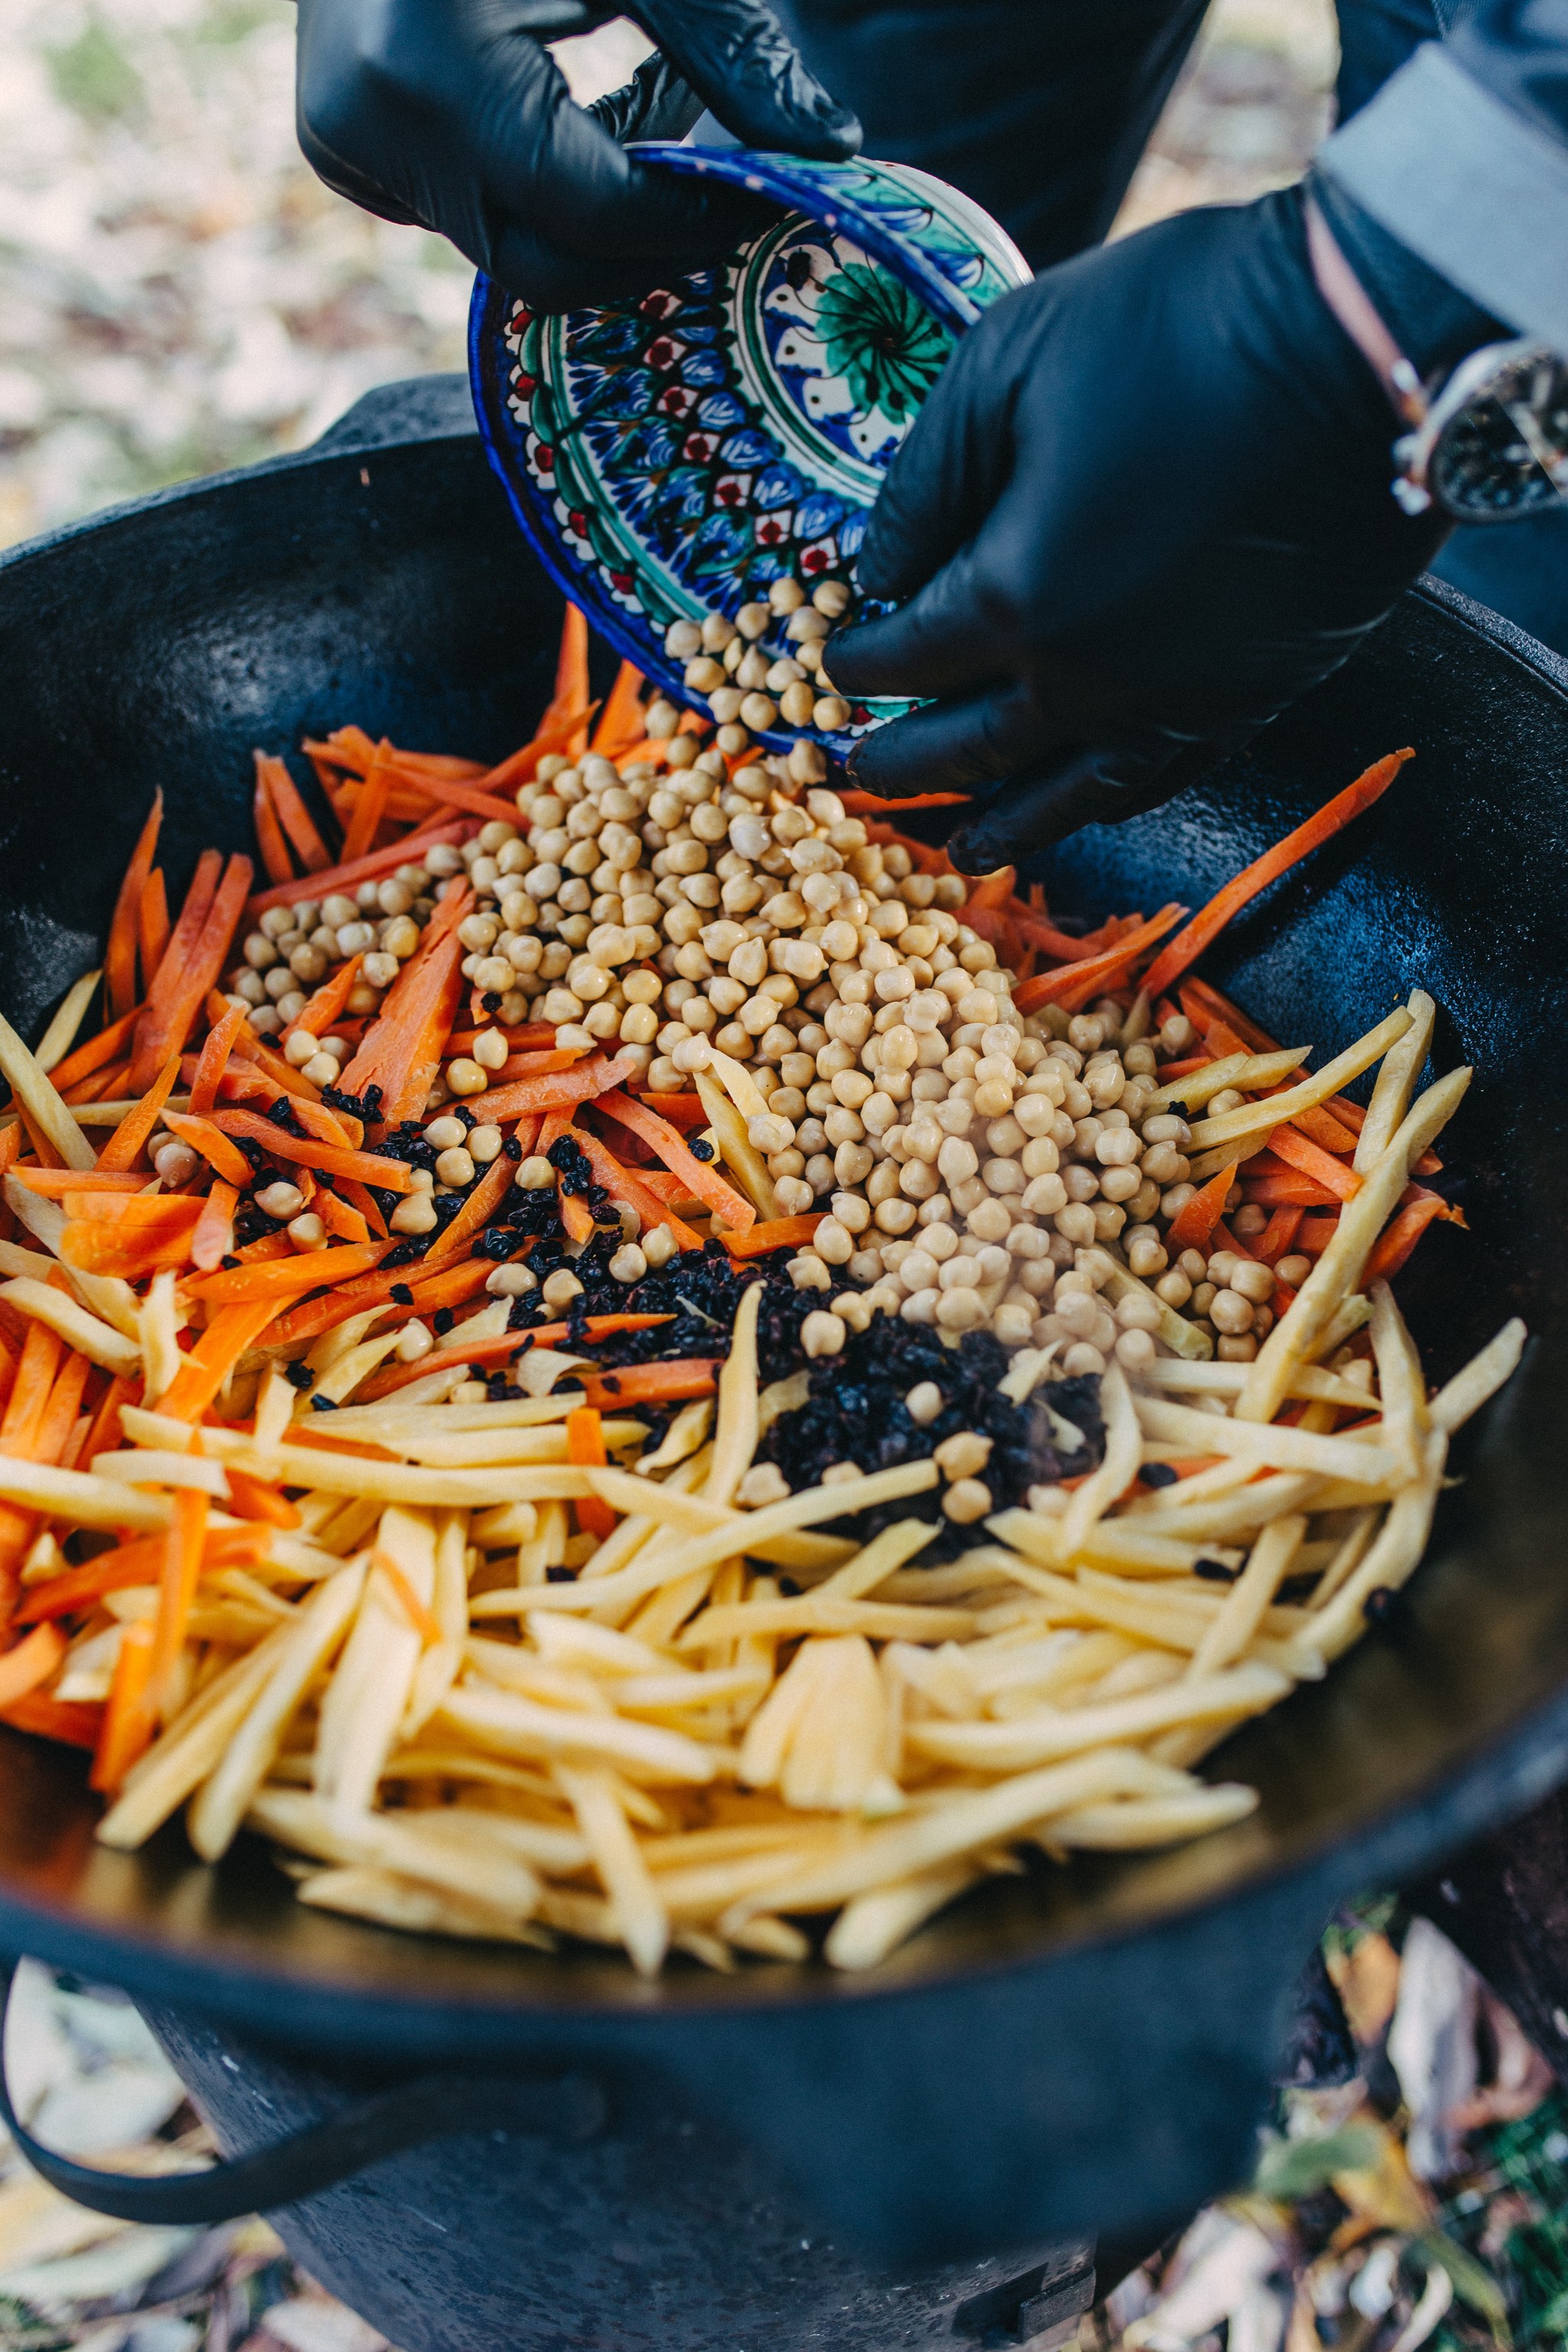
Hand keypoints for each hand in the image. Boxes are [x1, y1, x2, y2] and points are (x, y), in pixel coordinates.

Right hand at [296, 0, 860, 310]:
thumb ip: (729, 49)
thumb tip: (830, 147)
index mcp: (435, 67)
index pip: (593, 207)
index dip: (689, 221)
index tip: (764, 207)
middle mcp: (371, 126)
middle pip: (544, 264)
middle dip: (643, 247)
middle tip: (724, 209)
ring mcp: (342, 146)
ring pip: (504, 247)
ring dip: (591, 209)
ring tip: (647, 116)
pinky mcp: (337, 148)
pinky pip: (458, 211)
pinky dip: (529, 185)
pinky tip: (559, 108)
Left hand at [828, 188, 1446, 872]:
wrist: (1365, 346)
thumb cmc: (1177, 326)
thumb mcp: (1007, 361)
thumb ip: (925, 481)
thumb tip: (873, 571)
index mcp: (1012, 599)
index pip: (902, 662)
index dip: (854, 665)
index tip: (837, 660)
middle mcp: (1085, 681)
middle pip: (965, 749)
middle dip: (901, 763)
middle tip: (860, 773)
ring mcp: (1172, 704)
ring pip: (1060, 797)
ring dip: (998, 825)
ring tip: (960, 848)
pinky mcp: (1247, 703)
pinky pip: (1158, 781)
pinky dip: (1104, 805)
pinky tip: (1082, 810)